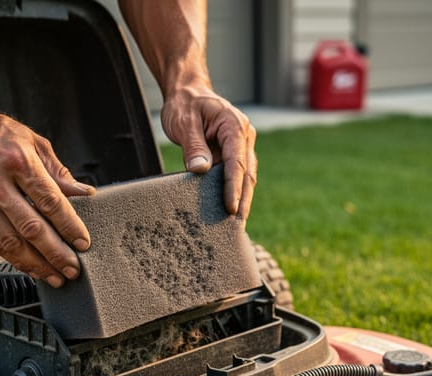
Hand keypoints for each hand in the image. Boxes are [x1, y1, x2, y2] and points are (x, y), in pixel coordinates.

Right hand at [0, 109, 94, 286]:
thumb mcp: (34, 143)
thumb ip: (59, 173)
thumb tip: (84, 193)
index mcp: (18, 162)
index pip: (50, 202)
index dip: (69, 226)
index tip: (83, 243)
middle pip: (32, 228)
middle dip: (56, 253)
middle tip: (72, 268)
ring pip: (11, 243)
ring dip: (36, 264)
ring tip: (55, 276)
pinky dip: (14, 259)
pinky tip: (30, 267)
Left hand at [161, 84, 256, 220]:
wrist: (188, 91)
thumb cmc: (185, 104)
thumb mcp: (184, 122)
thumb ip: (193, 146)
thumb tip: (201, 171)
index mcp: (234, 126)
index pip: (237, 162)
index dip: (234, 187)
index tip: (231, 208)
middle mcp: (243, 137)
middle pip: (247, 174)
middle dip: (244, 201)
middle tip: (237, 227)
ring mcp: (240, 146)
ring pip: (245, 178)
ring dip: (241, 200)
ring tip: (234, 226)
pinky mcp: (233, 154)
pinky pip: (235, 176)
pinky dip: (233, 192)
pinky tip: (227, 210)